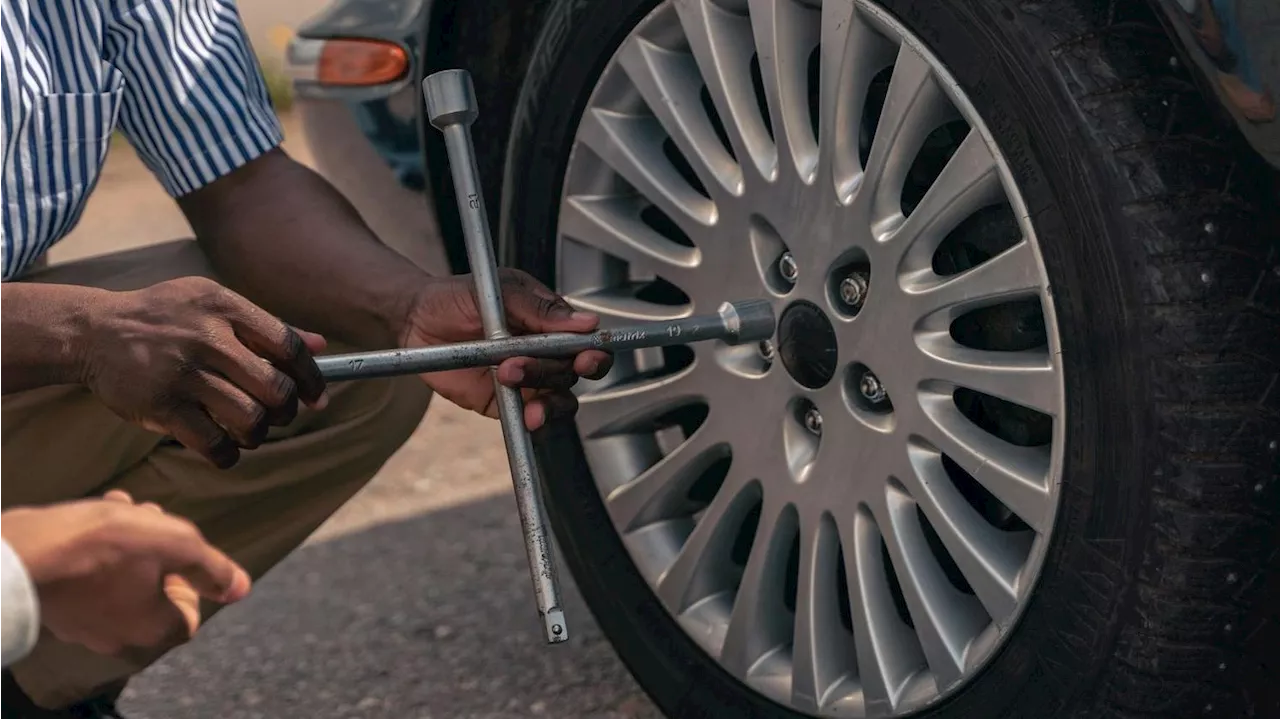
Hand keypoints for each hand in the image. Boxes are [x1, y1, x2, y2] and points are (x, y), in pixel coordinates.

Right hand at [0, 491, 249, 657]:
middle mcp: (118, 636)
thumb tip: (242, 588)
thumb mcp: (176, 544)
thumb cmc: (105, 546)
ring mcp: (83, 623)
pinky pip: (91, 576)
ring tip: (125, 506)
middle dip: (159, 549)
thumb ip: (213, 568)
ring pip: (122, 577)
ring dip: (132, 539)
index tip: (179, 554)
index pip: (189, 615)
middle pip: (156, 592)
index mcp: (152, 631)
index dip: (192, 582)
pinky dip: (100, 546)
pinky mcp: (58, 604)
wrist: (22, 552)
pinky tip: (99, 513)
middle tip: (153, 518)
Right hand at [81, 277, 329, 467]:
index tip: (316, 397)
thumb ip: (267, 326)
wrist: (94, 331)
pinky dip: (228, 454)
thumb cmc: (167, 318)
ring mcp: (183, 373)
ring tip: (250, 430)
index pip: (288, 346)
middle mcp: (207, 337)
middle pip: (275, 388)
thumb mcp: (214, 304)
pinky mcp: (161, 405)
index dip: (311, 377)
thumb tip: (322, 346)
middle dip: (286, 410)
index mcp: (225, 307)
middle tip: (277, 415)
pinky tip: (225, 448)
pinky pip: (213, 443)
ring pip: (250, 419)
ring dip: (258, 434)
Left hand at [400, 269, 613, 429]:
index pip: (588, 342)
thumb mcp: (500, 291)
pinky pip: (532, 419)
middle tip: (519, 362)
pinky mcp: (506, 404)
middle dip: (551, 371)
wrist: (416, 320)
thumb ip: (539, 308)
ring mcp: (528, 382)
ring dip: (545, 398)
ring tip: (509, 379)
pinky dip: (536, 422)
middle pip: (572, 373)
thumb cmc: (457, 296)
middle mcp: (545, 354)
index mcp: (551, 323)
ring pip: (559, 400)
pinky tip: (529, 417)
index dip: (594, 352)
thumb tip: (586, 322)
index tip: (586, 356)